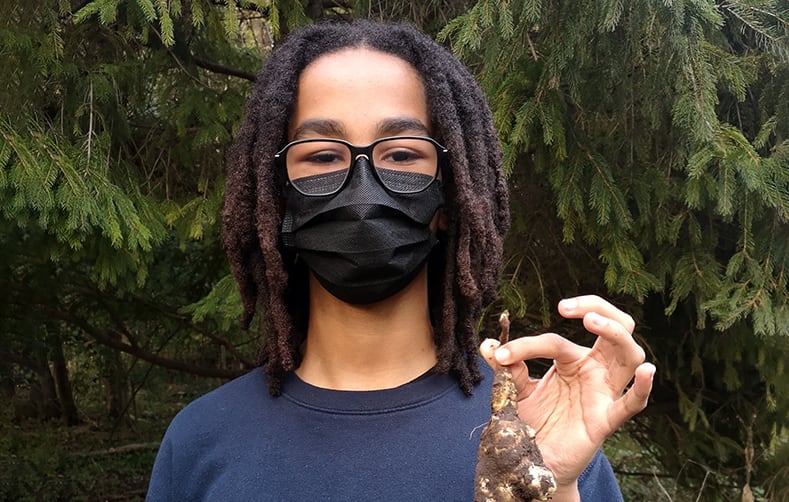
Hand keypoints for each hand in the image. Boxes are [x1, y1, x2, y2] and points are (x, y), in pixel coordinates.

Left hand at [478, 295, 654, 494]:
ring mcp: (604, 392)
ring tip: (592, 321)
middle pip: (615, 327)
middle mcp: (594, 370)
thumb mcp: (516, 391)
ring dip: (615, 333)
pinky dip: (643, 387)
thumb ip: (505, 368)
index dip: (526, 345)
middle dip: (597, 307)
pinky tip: (647, 371)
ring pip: (629, 354)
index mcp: (573, 360)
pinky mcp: (606, 419)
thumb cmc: (533, 423)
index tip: (501, 355)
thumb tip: (487, 343)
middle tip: (566, 306)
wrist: (535, 462)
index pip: (555, 341)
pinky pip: (632, 403)